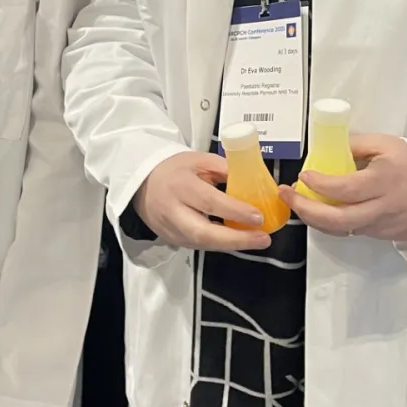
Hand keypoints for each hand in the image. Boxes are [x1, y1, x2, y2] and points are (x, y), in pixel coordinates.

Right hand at [133, 151, 271, 252]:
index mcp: (180, 185)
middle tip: (263, 239)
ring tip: (257, 240)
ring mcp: (171, 230)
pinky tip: (238, 240)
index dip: (235, 211)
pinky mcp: (173, 240)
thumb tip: (254, 182)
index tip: (259, 216)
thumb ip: (225, 170)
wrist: (143, 184)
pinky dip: (221, 244)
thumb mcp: (199, 160)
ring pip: (203, 244)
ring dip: (232, 244)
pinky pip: (200, 245)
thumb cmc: (175, 169)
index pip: (209, 202)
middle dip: (236, 239)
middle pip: (204, 233)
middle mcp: (173, 211)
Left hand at [280, 134, 406, 241]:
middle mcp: (383, 207)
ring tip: (297, 202)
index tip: (303, 176)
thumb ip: (355, 144)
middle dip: (306, 210)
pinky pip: (350, 231)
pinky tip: (319, 209)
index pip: (347, 189)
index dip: (321, 184)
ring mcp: (382, 226)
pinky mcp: (381, 235)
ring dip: (314, 218)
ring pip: (341, 230)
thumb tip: (325, 149)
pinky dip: (330, 222)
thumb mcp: (387, 144)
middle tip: (287, 195)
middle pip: (339, 219)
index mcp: (385, 181)